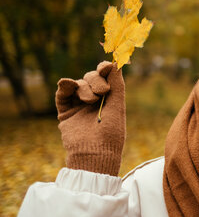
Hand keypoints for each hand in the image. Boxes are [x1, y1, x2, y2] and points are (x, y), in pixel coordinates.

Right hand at [55, 61, 125, 175]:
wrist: (95, 153)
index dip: (104, 69)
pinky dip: (65, 86)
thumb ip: (117, 85)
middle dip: (96, 81)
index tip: (105, 66)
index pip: (105, 77)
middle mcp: (94, 100)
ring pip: (78, 84)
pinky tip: (67, 84)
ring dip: (85, 88)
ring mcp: (79, 106)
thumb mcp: (117, 106)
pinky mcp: (65, 112)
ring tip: (91, 100)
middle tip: (102, 92)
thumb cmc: (111, 132)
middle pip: (91, 78)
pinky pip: (62, 94)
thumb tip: (116, 63)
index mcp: (109, 99)